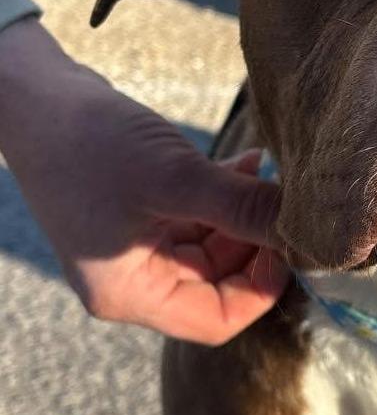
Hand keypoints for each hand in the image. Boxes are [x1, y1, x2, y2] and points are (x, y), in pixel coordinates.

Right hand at [0, 18, 288, 344]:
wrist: (36, 96)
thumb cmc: (90, 143)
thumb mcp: (174, 179)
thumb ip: (240, 207)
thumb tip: (302, 229)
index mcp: (130, 293)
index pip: (216, 319)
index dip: (262, 289)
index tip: (291, 244)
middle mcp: (134, 277)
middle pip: (219, 282)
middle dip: (257, 244)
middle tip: (288, 205)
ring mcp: (138, 244)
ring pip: (215, 245)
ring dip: (245, 213)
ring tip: (268, 174)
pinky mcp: (145, 211)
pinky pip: (199, 216)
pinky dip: (226, 194)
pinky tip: (250, 163)